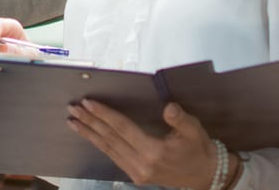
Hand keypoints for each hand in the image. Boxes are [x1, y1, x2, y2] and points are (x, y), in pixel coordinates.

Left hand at [67, 101, 221, 189]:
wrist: (206, 176)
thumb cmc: (199, 149)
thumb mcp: (195, 130)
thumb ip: (180, 119)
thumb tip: (168, 107)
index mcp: (154, 152)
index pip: (123, 129)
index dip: (105, 115)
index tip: (88, 103)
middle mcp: (141, 164)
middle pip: (110, 139)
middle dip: (90, 122)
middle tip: (72, 108)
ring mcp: (137, 173)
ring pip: (108, 150)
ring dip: (89, 134)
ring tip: (73, 121)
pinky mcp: (136, 176)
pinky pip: (113, 157)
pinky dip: (99, 145)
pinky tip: (90, 135)